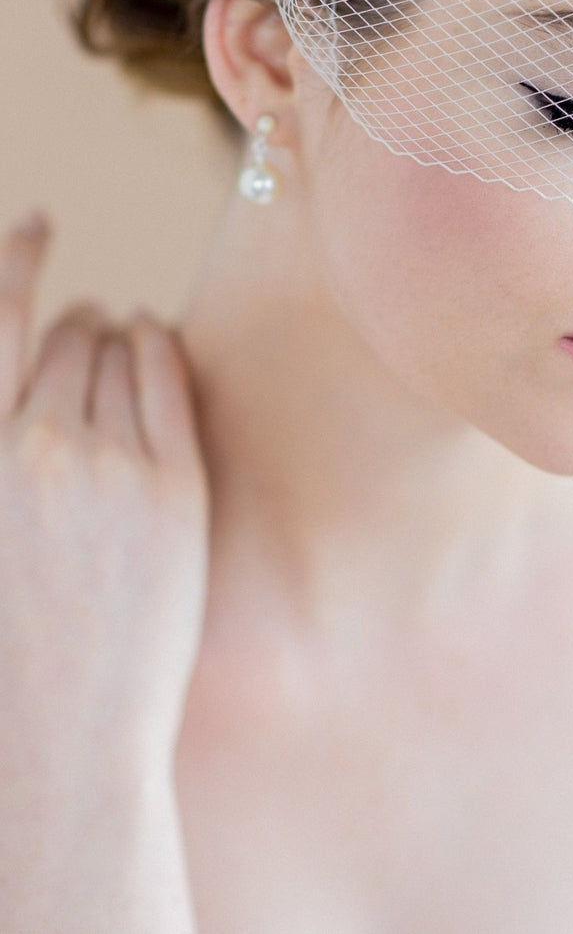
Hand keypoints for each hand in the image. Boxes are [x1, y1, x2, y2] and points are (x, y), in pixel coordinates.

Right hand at [0, 210, 209, 786]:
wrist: (63, 734)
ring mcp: (106, 466)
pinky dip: (162, 347)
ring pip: (118, 351)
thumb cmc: (11, 638)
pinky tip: (159, 342)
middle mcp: (29, 449)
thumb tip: (52, 366)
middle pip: (66, 335)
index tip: (35, 220)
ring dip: (121, 333)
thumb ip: (9, 440)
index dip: (13, 259)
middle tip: (93, 325)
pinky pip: (169, 378)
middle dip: (81, 322)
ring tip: (124, 338)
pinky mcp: (174, 486)